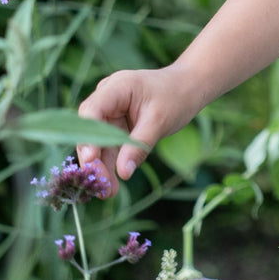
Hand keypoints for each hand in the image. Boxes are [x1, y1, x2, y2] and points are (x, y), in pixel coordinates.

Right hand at [77, 65, 201, 193]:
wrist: (190, 87)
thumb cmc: (177, 96)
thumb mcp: (160, 121)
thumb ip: (139, 145)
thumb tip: (123, 173)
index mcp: (116, 87)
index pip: (92, 111)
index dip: (88, 136)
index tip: (91, 159)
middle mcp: (107, 98)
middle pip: (91, 131)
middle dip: (95, 159)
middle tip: (101, 185)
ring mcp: (110, 112)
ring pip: (98, 143)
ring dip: (102, 167)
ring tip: (108, 192)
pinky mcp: (115, 125)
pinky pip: (109, 146)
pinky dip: (111, 163)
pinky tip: (112, 184)